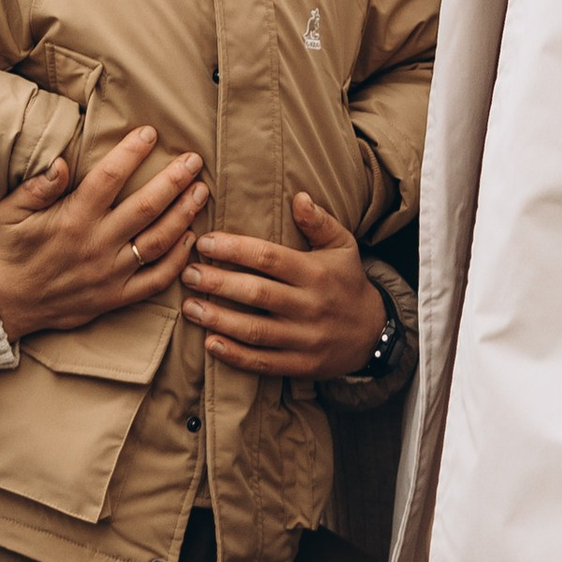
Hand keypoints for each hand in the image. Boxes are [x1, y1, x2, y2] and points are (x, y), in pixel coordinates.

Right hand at [0, 125, 207, 346]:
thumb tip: (61, 162)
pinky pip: (155, 280)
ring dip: (184, 214)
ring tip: (201, 192)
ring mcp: (110, 273)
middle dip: (174, 180)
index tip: (150, 134)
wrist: (6, 304)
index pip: (110, 177)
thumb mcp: (11, 211)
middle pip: (146, 206)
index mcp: (73, 218)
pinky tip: (190, 239)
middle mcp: (97, 244)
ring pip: (158, 241)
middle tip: (194, 160)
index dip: (132, 152)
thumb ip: (37, 186)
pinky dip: (177, 261)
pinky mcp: (115, 297)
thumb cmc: (10, 250)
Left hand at [182, 192, 386, 382]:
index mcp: (315, 272)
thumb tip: (298, 196)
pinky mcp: (301, 365)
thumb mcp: (343, 246)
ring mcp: (305, 339)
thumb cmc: (347, 282)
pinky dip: (235, 356)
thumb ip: (320, 221)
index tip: (205, 242)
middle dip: (218, 283)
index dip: (234, 250)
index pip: (269, 258)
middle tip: (188, 273)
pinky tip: (210, 344)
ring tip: (190, 307)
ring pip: (255, 330)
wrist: (374, 334)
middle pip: (257, 294)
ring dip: (218, 319)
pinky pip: (264, 362)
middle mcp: (310, 306)